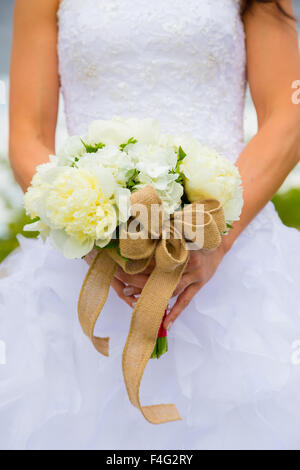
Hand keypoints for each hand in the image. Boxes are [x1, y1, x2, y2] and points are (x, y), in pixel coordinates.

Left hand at [110, 242, 226, 326]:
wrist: (218, 244)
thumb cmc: (194, 238)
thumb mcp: (179, 235)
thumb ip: (162, 241)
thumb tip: (139, 245)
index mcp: (179, 248)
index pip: (155, 259)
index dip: (139, 265)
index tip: (124, 269)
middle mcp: (186, 262)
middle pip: (161, 276)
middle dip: (142, 284)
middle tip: (125, 291)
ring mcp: (194, 275)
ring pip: (171, 290)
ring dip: (155, 298)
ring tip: (138, 304)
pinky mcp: (199, 284)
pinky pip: (186, 301)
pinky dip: (175, 312)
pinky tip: (166, 323)